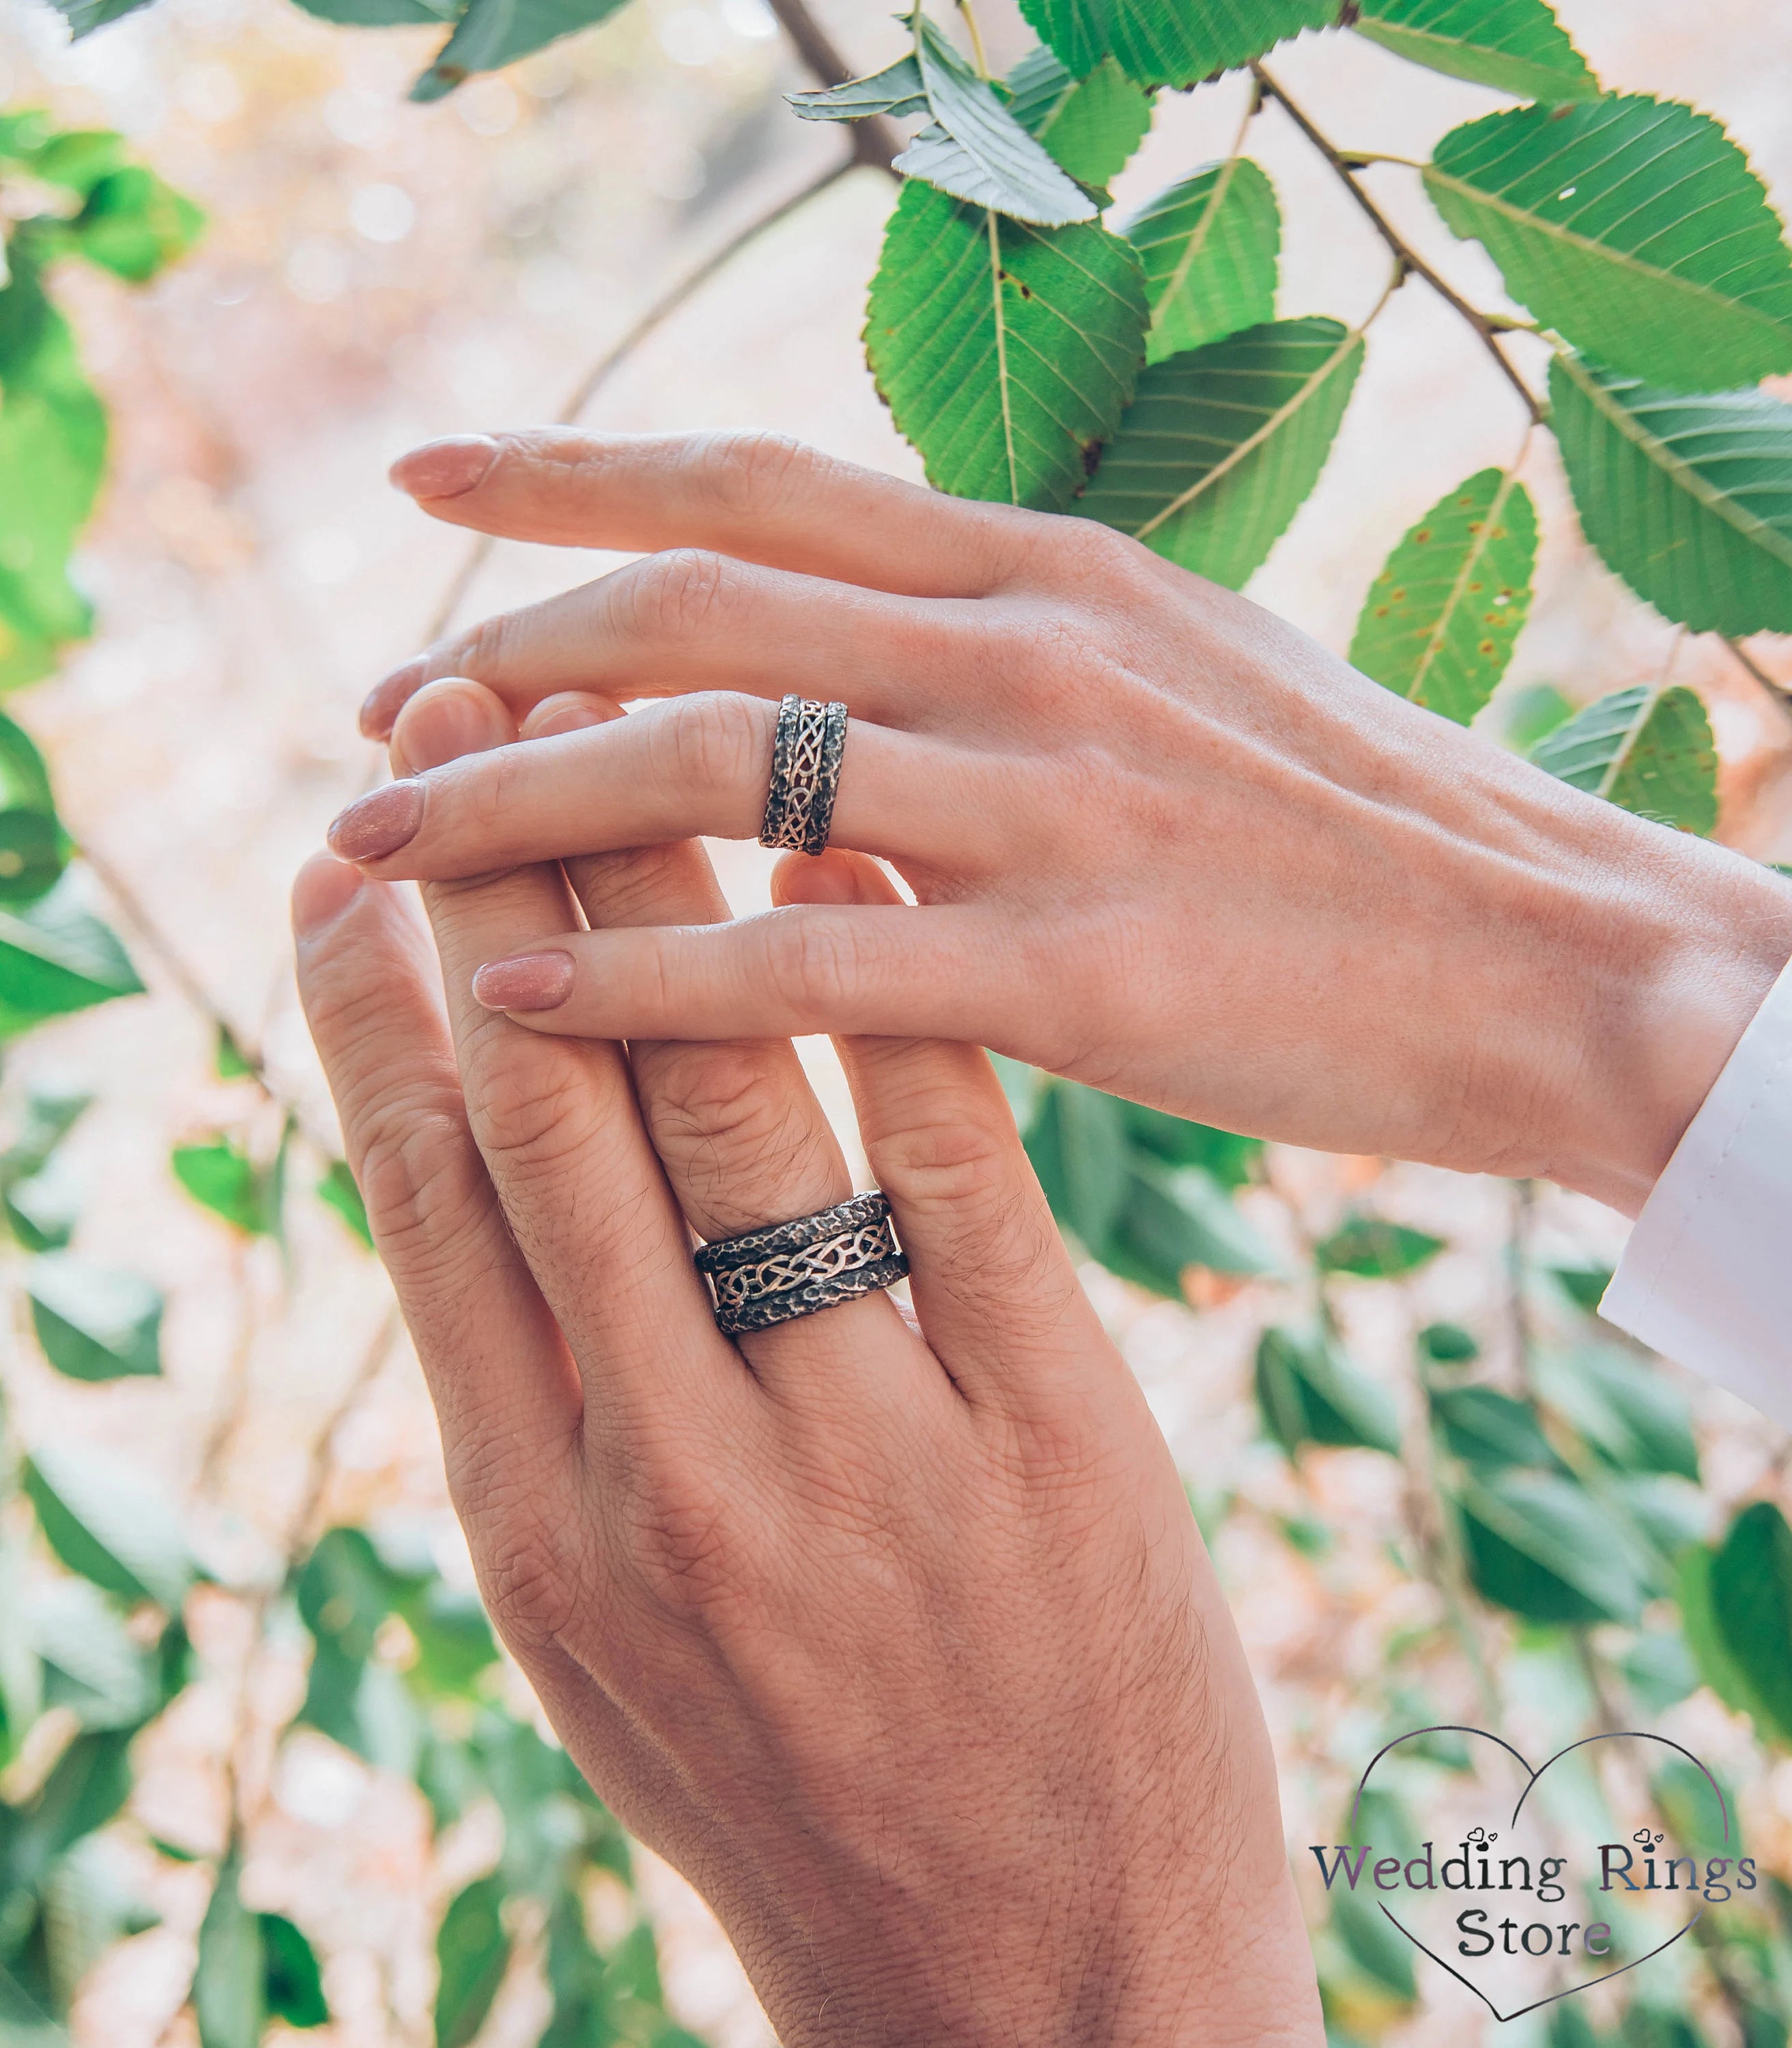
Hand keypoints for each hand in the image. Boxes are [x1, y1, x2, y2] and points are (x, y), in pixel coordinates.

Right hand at [294, 675, 1322, 2047]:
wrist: (1033, 2000)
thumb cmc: (805, 1787)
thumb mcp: (616, 1630)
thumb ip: (555, 1412)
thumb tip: (487, 1171)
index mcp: (541, 1524)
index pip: (422, 1197)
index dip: (371, 1000)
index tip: (346, 850)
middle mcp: (676, 1479)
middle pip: (560, 1112)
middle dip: (503, 882)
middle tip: (464, 704)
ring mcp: (868, 1460)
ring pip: (739, 1113)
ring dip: (677, 898)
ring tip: (642, 733)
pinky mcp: (1053, 1441)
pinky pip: (963, 1174)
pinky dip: (903, 1000)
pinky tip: (868, 861)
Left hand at [339, 429, 1791, 1218]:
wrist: (1566, 958)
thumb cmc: (1369, 834)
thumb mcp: (1187, 673)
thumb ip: (1012, 652)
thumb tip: (847, 658)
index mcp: (1057, 568)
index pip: (762, 484)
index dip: (573, 473)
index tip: (428, 489)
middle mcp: (1034, 652)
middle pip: (695, 606)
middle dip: (498, 648)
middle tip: (366, 710)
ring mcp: (1053, 805)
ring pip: (713, 768)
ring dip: (513, 800)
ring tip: (371, 840)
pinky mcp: (1080, 971)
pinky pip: (804, 962)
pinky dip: (639, 974)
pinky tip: (512, 1002)